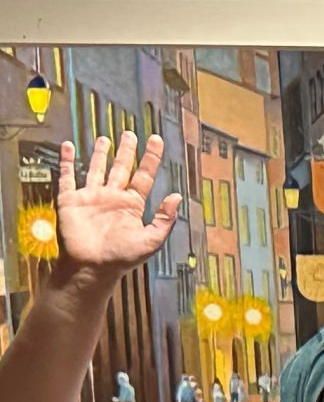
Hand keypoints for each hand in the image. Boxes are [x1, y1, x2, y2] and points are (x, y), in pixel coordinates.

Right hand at [53, 135, 180, 276]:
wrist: (92, 267)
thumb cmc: (122, 257)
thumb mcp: (151, 240)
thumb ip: (165, 219)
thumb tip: (178, 196)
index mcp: (131, 205)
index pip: (143, 175)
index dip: (150, 158)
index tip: (156, 140)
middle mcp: (112, 197)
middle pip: (121, 168)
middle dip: (126, 151)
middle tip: (130, 134)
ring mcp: (91, 197)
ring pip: (96, 169)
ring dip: (100, 154)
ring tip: (105, 138)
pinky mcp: (70, 200)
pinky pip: (67, 176)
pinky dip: (67, 161)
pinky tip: (69, 146)